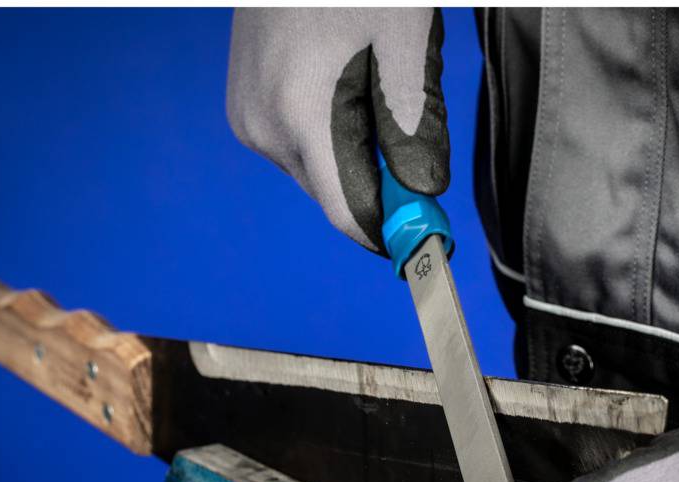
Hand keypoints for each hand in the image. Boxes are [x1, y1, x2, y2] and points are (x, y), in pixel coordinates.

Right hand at [226, 8, 448, 253]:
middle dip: (384, 180)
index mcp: (300, 116)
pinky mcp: (246, 104)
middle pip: (336, 192)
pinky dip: (335, 132)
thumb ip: (415, 126)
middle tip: (419, 127)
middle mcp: (262, 128)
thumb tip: (425, 193)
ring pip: (321, 168)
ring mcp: (248, 116)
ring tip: (375, 79)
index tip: (433, 241)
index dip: (394, 233)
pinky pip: (301, 143)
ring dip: (360, 151)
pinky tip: (349, 80)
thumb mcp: (403, 43)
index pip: (349, 213)